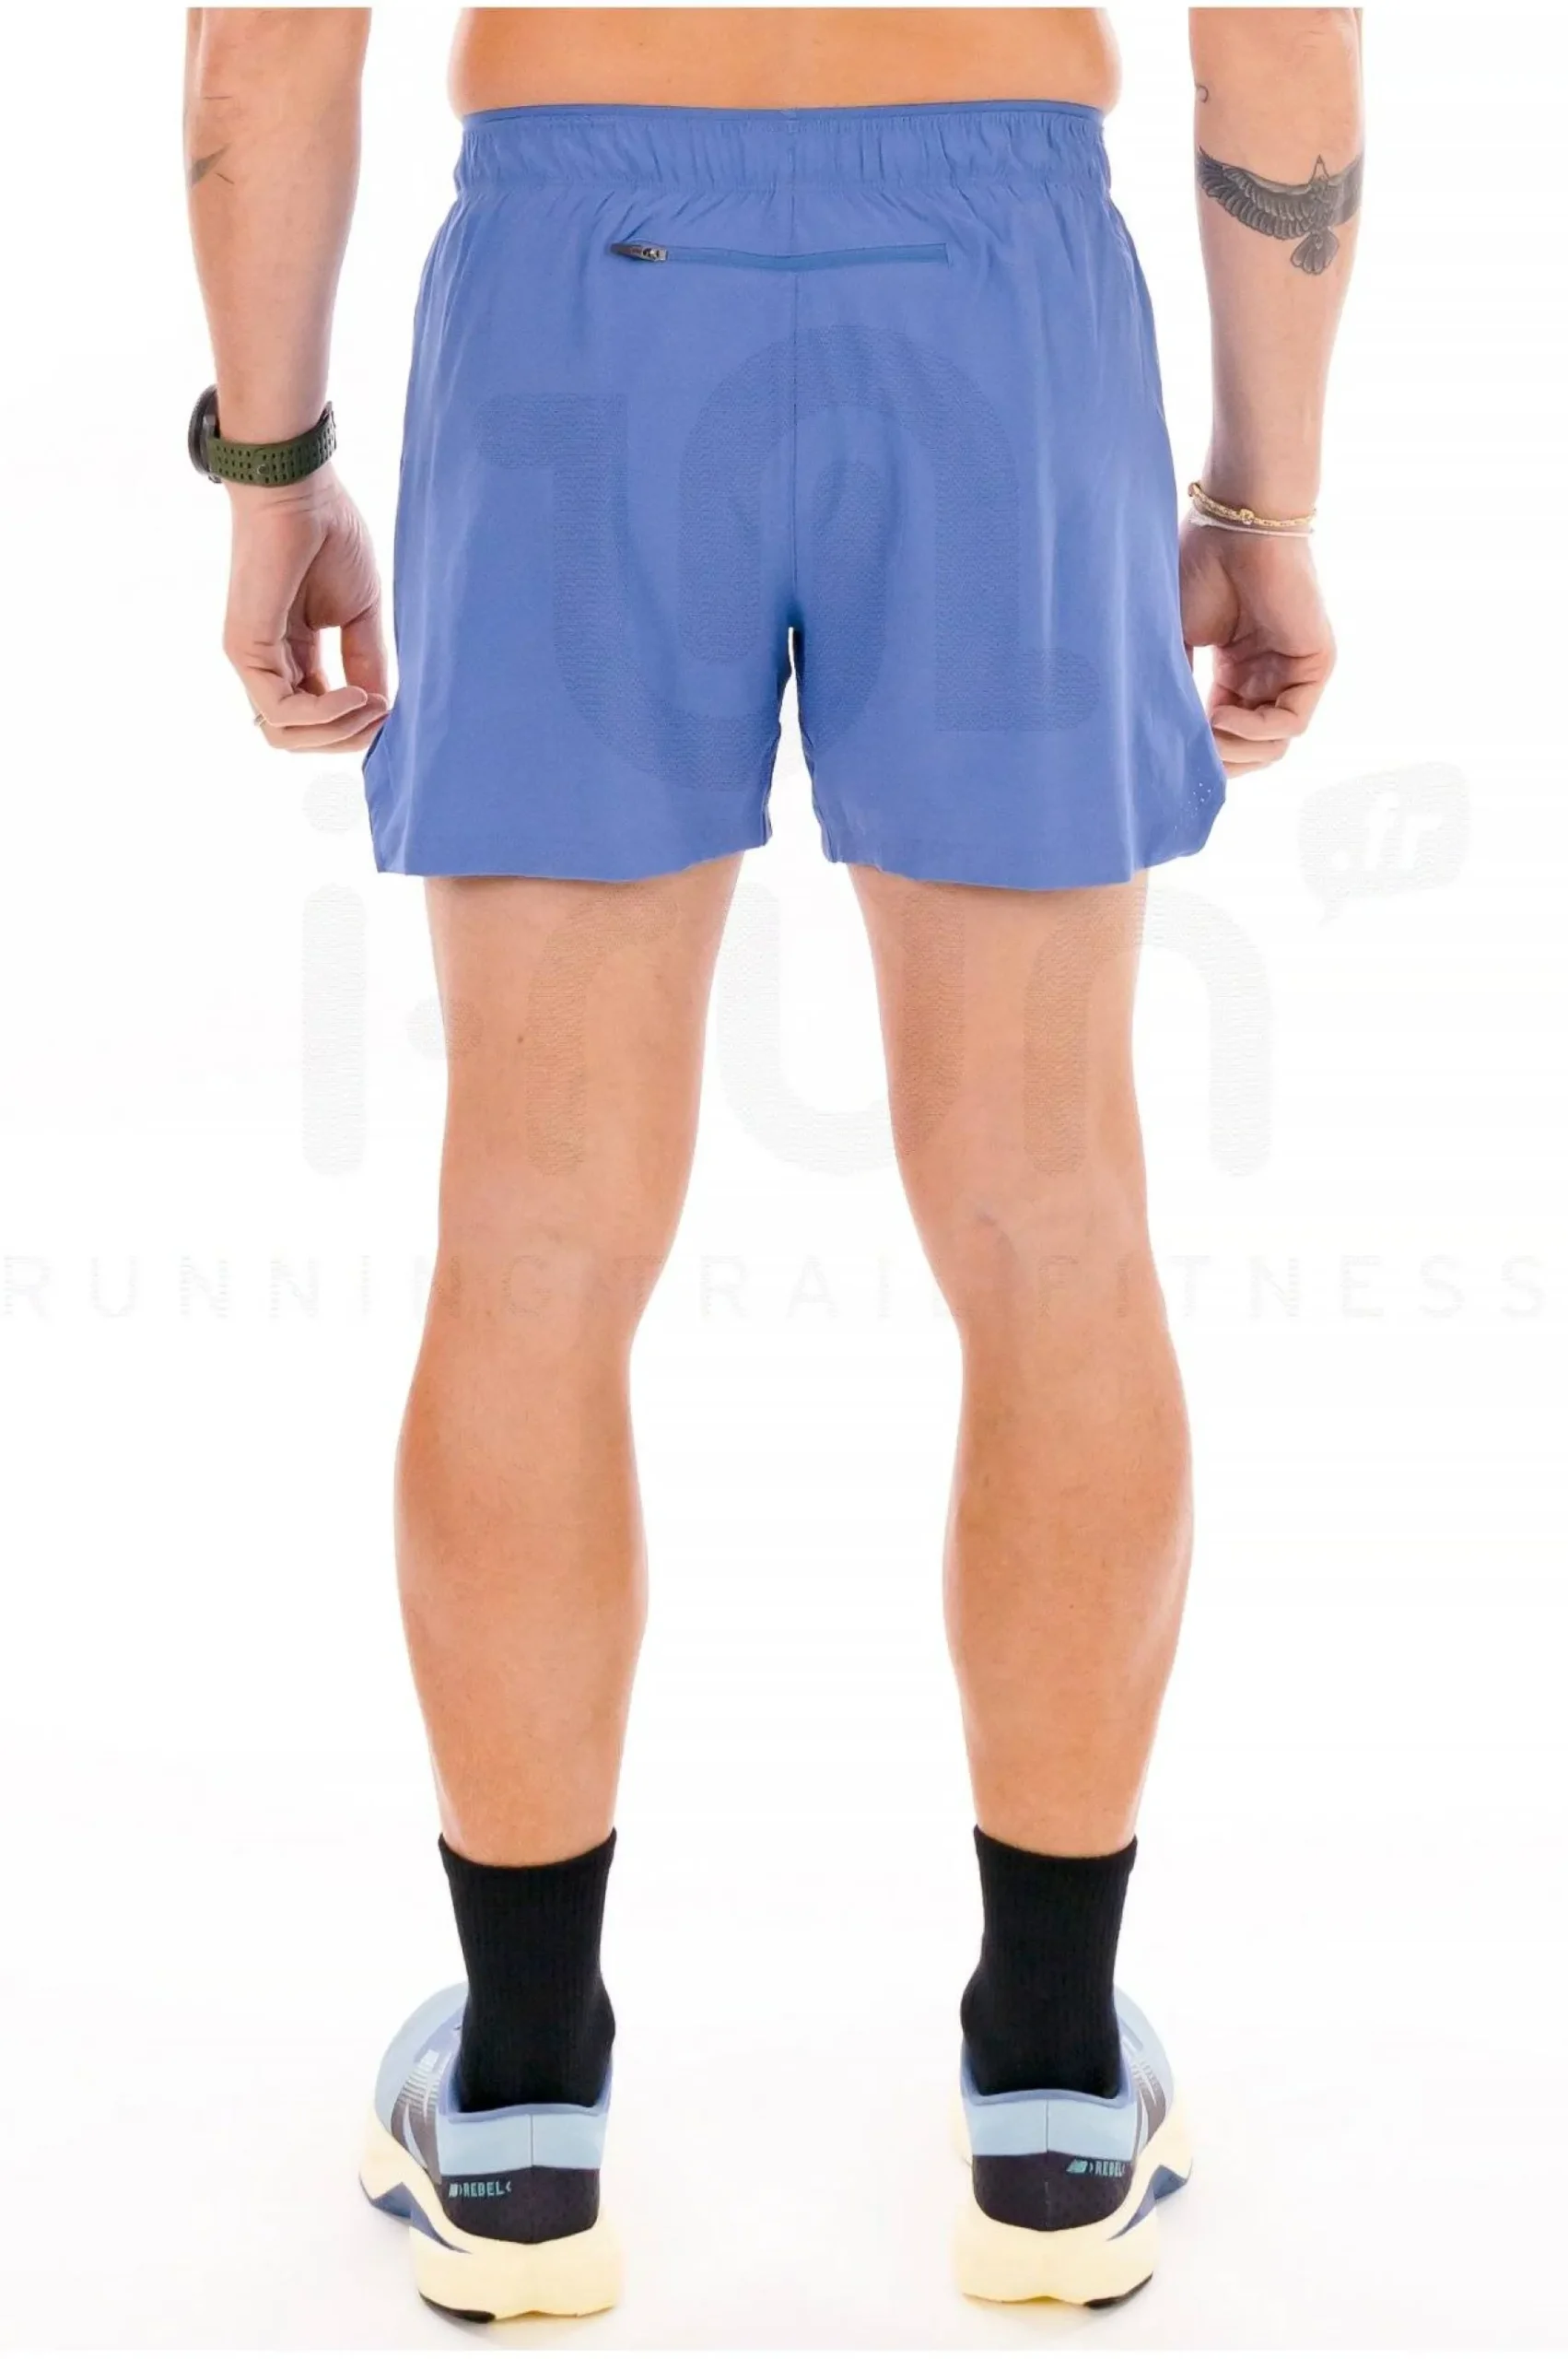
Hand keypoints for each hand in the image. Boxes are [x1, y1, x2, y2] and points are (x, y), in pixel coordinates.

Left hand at [222, 467, 387, 752]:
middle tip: (384, 718)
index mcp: (294, 654)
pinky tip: (357, 696)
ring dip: (336, 733)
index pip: (317, 718)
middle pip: (298, 737)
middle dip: (347, 739)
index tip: (395, 712)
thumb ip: (367, 663)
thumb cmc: (329, 536)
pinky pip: (280, 710)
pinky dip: (323, 714)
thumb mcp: (361, 615)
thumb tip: (383, 712)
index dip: (357, 727)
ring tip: (371, 706)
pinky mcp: (245, 649)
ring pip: (284, 735)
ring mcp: (252, 658)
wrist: (300, 489)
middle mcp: (268, 662)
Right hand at [1179, 521, 1334, 775]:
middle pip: (1253, 751)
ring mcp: (1293, 671)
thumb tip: (1159, 740)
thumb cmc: (1198, 569)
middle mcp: (1267, 677)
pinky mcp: (1316, 663)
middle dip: (1220, 762)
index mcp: (1236, 675)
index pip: (1224, 737)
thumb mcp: (1174, 642)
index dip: (1199, 755)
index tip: (1167, 756)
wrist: (1233, 525)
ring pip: (1274, 746)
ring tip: (1205, 736)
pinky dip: (1255, 730)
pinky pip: (1291, 722)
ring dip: (1236, 751)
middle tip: (1188, 756)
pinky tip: (1222, 718)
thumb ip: (1175, 690)